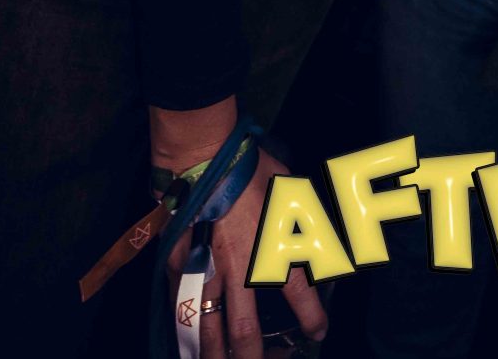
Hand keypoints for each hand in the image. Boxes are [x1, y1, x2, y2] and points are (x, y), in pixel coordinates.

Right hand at [163, 144, 325, 357]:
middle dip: (256, 358)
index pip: (299, 296)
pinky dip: (188, 332)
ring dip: (217, 356)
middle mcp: (238, 270)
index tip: (319, 333)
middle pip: (245, 332)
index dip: (312, 320)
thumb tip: (318, 237)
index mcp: (270, 248)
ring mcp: (205, 272)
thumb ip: (303, 220)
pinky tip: (192, 345)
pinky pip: (181, 309)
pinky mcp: (178, 267)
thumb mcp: (289, 192)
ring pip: (208, 330)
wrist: (201, 158)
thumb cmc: (250, 170)